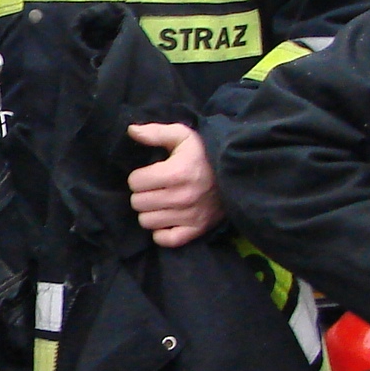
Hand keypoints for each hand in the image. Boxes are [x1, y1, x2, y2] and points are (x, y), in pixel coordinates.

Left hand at [126, 122, 224, 246]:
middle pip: (138, 203)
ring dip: (150, 212)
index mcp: (177, 173)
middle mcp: (182, 197)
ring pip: (147, 222)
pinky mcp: (197, 230)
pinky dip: (161, 232)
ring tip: (160, 202)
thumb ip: (155, 132)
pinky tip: (166, 219)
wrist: (237, 173)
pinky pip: (166, 240)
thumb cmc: (205, 153)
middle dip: (142, 194)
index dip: (138, 176)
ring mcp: (190, 216)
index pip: (135, 182)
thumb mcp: (183, 136)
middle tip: (154, 189)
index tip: (149, 174)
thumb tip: (131, 130)